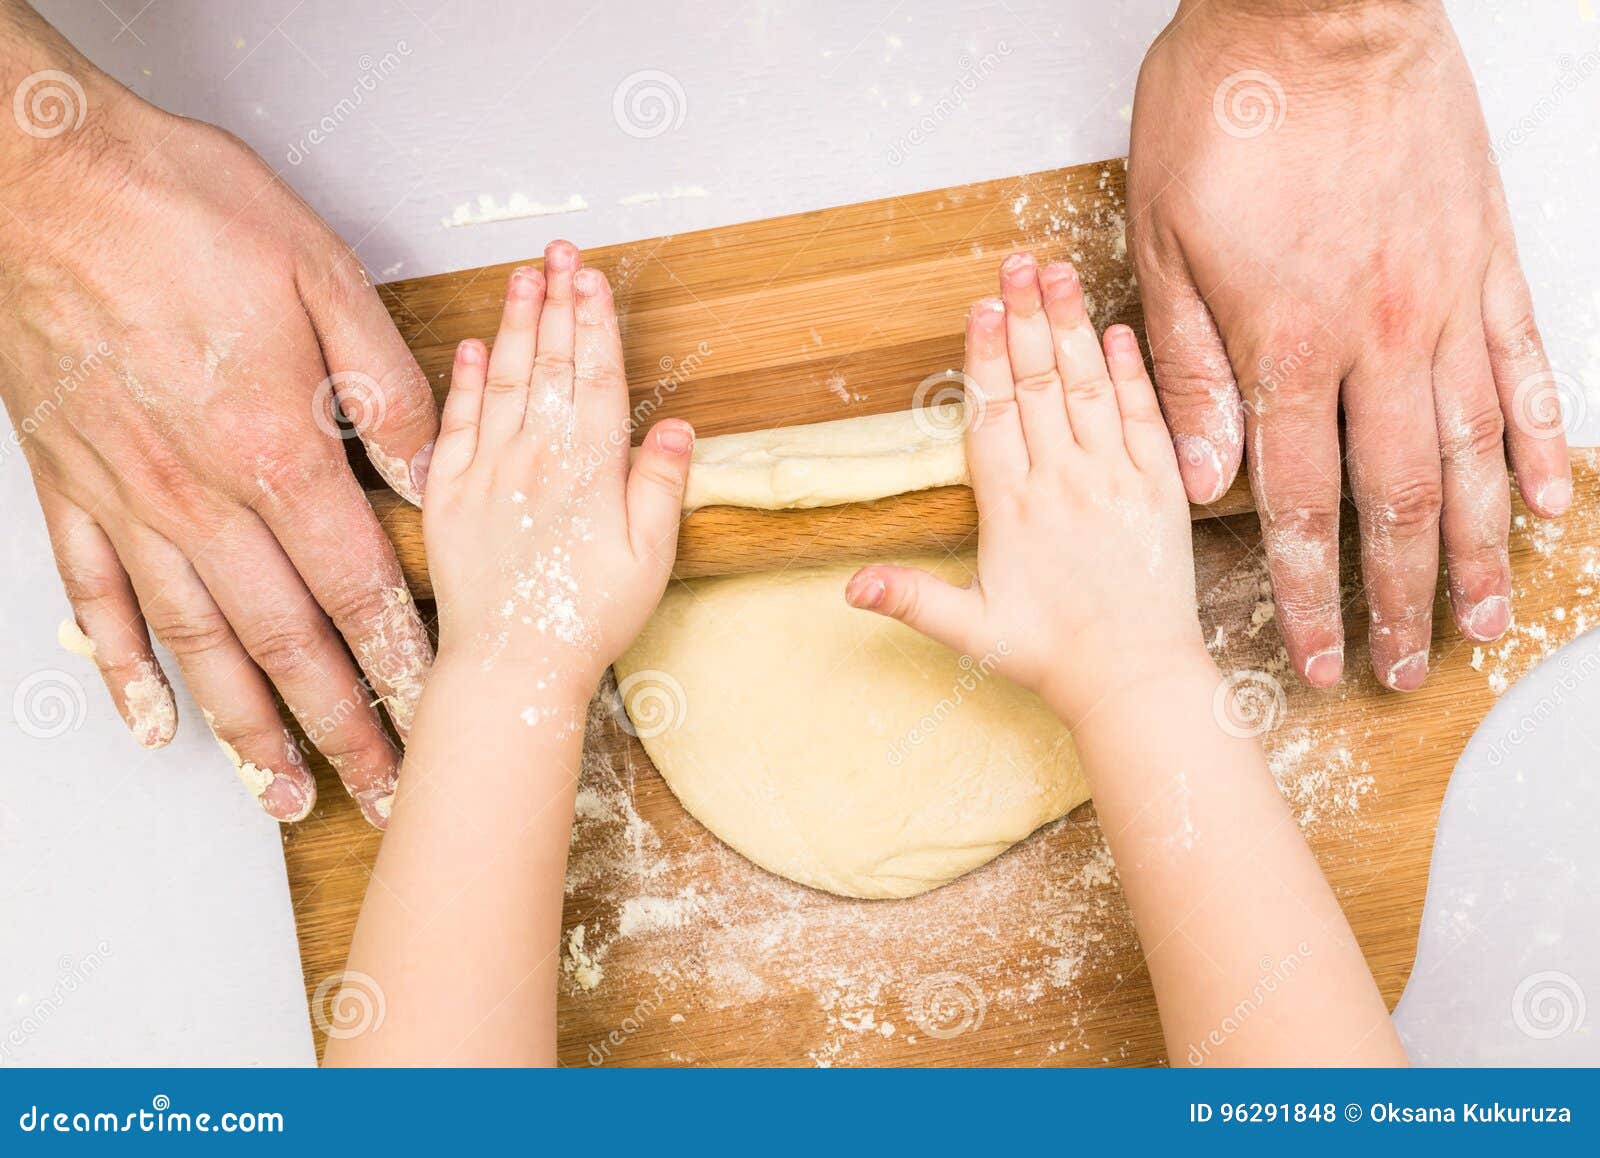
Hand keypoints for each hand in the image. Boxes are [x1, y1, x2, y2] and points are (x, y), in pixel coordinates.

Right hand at [0, 12, 436, 823]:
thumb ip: (384, 388)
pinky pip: (95, 600)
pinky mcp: (67, 484)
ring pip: (195, 643)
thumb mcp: (322, 275)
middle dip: (340, 724)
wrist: (45, 175)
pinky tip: (150, 723)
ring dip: (244, 727)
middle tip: (379, 790)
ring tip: (282, 792)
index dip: (397, 660)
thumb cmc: (182, 208)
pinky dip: (123, 670)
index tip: (430, 714)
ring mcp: (127, 499)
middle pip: (285, 639)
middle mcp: (199, 495)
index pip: (356, 585)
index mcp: (274, 448)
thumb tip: (429, 472)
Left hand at [422, 243, 692, 697]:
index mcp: (588, 466)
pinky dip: (463, 379)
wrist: (512, 666)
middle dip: (556, 301)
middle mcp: (535, 456)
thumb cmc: (587, 619)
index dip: (595, 322)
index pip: (594, 375)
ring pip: (501, 378)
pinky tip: (470, 346)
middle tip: (559, 251)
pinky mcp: (450, 495)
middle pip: (548, 361)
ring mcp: (487, 471)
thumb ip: (660, 486)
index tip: (593, 277)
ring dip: (512, 323)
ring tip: (522, 277)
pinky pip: (455, 422)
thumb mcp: (649, 558)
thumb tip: (675, 428)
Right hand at [845, 254, 1204, 724]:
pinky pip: (1144, 418)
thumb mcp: (969, 631)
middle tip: (1018, 263)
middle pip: (1038, 385)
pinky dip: (1131, 371)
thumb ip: (910, 599)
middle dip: (1026, 318)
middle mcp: (1062, 483)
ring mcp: (1114, 481)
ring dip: (1072, 327)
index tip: (981, 305)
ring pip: (1088, 388)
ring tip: (1058, 273)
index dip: (985, 356)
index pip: (991, 414)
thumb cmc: (1049, 658)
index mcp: (1011, 509)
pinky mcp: (1159, 490)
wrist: (1135, 680)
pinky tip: (1117, 330)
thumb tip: (848, 586)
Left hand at [1127, 0, 1568, 690]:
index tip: (1315, 654)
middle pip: (1393, 503)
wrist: (1318, 6)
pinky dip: (1536, 441)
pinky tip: (1544, 499)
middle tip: (1395, 666)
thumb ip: (1190, 368)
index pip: (1296, 505)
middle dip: (1394, 598)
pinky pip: (1524, 368)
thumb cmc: (1229, 110)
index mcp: (1285, 344)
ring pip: (1469, 453)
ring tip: (1478, 618)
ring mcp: (1445, 303)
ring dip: (1474, 547)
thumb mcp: (1164, 242)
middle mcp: (1376, 340)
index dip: (1306, 593)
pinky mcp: (1488, 260)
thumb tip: (1201, 477)